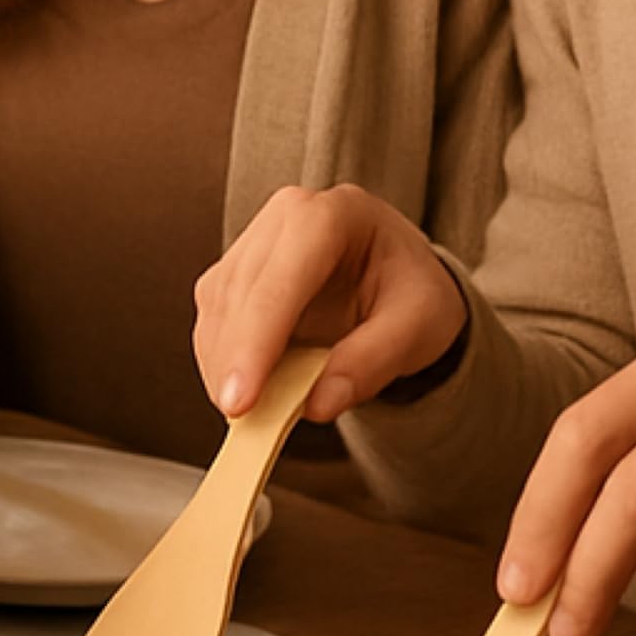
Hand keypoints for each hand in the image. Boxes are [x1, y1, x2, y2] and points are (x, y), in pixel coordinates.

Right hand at [191, 183, 466, 424]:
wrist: (399, 272)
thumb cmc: (410, 288)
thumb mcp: (421, 324)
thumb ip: (372, 362)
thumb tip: (316, 404)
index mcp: (330, 216)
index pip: (279, 282)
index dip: (255, 344)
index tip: (241, 400)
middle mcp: (282, 218)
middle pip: (239, 295)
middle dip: (235, 362)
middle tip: (242, 420)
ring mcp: (252, 243)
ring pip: (218, 309)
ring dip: (225, 365)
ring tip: (249, 412)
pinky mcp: (234, 272)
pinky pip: (215, 320)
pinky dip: (223, 361)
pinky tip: (243, 389)